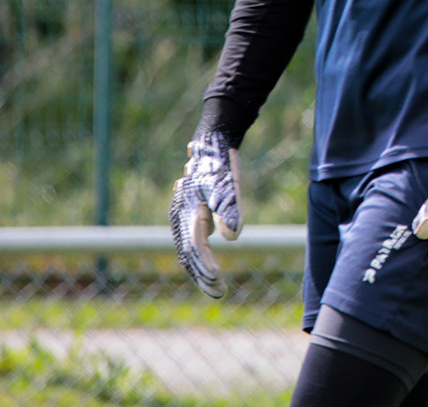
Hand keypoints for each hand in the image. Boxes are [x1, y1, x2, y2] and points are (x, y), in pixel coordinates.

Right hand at [169, 129, 242, 298]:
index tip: (217, 278)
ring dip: (200, 271)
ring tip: (216, 288)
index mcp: (188, 213)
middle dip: (202, 275)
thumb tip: (233, 237)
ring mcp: (182, 219)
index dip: (205, 264)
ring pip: (187, 252)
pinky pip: (190, 245)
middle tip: (219, 292)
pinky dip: (198, 260)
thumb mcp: (229, 187)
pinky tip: (210, 271)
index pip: (194, 246)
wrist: (211, 149)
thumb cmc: (221, 169)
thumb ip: (230, 211)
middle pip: (188, 254)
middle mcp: (180, 219)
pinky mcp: (188, 219)